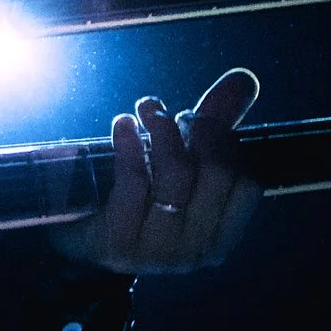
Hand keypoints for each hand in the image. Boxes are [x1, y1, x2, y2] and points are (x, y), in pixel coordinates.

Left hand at [50, 68, 261, 274]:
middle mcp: (197, 250)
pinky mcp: (120, 244)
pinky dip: (130, 144)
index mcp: (221, 235)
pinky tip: (124, 124)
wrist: (80, 242)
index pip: (250, 182)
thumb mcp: (180, 164)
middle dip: (200, 128)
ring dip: (162, 128)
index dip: (229, 142)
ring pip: (176, 173)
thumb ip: (217, 124)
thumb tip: (245, 78)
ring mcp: (159, 252)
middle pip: (218, 172)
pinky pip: (132, 181)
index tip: (200, 122)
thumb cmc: (139, 198)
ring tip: (145, 109)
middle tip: (174, 113)